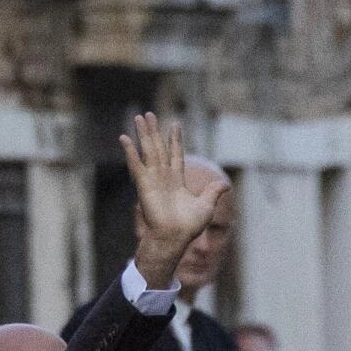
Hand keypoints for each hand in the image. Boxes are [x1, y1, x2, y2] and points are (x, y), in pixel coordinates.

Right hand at [121, 113, 229, 284]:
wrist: (175, 236)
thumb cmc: (189, 226)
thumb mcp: (206, 205)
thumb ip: (213, 192)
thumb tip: (226, 184)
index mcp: (177, 180)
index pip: (175, 154)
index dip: (174, 139)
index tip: (174, 124)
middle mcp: (163, 177)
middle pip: (158, 148)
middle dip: (154, 131)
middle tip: (148, 114)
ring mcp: (153, 179)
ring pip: (148, 151)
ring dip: (143, 134)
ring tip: (138, 117)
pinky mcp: (144, 185)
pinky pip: (136, 165)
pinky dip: (130, 152)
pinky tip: (124, 138)